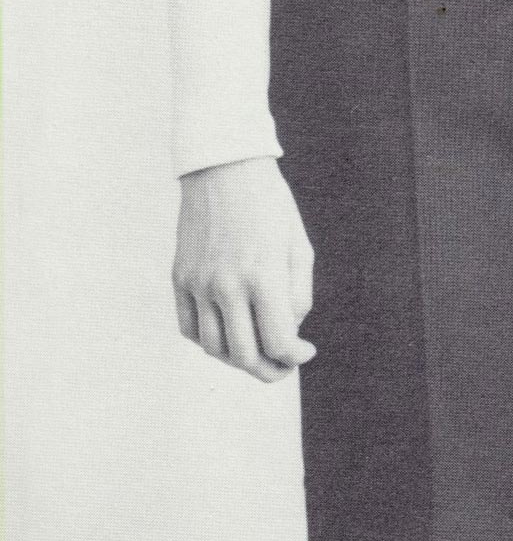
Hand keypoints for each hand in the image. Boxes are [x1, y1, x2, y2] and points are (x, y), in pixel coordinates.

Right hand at [173, 156, 315, 380]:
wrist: (223, 169)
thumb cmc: (270, 206)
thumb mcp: (299, 248)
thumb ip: (297, 296)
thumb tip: (287, 334)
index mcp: (262, 276)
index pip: (278, 343)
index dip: (295, 357)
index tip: (305, 352)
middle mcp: (225, 285)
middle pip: (244, 356)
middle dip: (270, 371)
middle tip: (284, 366)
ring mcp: (197, 284)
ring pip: (214, 348)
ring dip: (239, 360)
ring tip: (259, 351)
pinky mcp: (179, 278)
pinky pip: (189, 329)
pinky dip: (210, 342)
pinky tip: (230, 334)